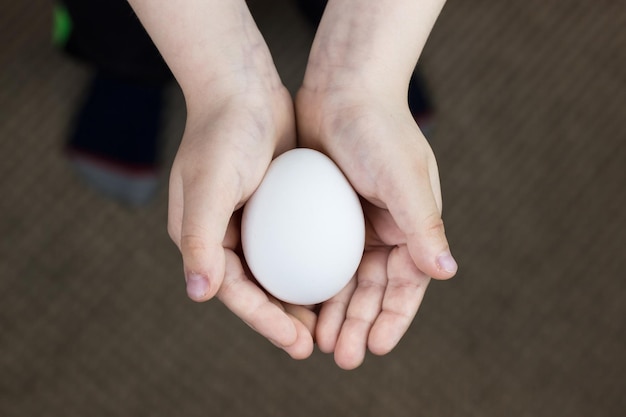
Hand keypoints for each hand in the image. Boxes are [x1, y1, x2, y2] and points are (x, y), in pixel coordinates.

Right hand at [167, 88, 315, 358]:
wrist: (243, 88)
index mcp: (201, 239)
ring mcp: (251, 223)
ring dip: (301, 299)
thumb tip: (200, 294)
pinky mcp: (275, 208)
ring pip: (279, 274)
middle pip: (257, 291)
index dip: (265, 322)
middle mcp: (223, 236)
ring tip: (332, 324)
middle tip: (318, 346)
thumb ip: (200, 239)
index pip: (234, 293)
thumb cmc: (221, 134)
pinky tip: (338, 277)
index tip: (299, 343)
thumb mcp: (208, 186)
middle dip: (285, 321)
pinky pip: (295, 246)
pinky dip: (312, 265)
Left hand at [295, 89, 456, 368]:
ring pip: (342, 282)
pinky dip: (309, 283)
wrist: (342, 89)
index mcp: (411, 229)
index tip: (373, 347)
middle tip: (340, 355)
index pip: (407, 286)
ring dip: (333, 313)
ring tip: (316, 343)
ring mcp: (351, 226)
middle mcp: (384, 232)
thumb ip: (424, 226)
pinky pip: (315, 258)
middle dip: (358, 325)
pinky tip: (294, 303)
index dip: (393, 319)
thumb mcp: (404, 178)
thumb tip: (448, 273)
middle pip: (372, 291)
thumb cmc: (378, 130)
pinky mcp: (321, 216)